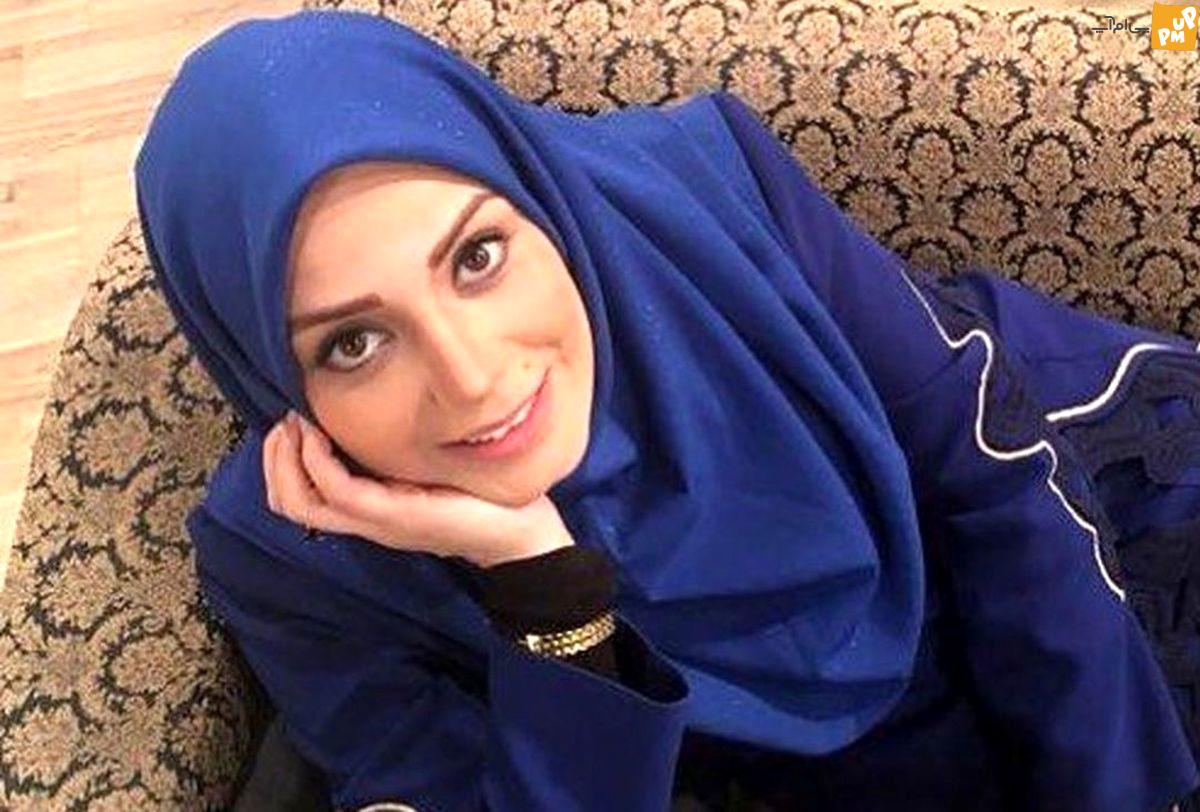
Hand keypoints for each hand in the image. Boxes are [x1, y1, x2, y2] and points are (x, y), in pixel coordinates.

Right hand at [262, 410, 574, 568]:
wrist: (517, 534)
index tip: (287, 421)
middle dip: (272, 459)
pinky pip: (339, 493)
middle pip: (287, 503)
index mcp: (369, 510)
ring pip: (301, 502)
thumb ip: (400, 449)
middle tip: (283, 421)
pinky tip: (320, 435)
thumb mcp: (428, 466)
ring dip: (286, 459)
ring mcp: (376, 521)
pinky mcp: (394, 516)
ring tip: (296, 424)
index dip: (277, 462)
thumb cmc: (478, 495)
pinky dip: (319, 462)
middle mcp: (364, 520)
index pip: (297, 499)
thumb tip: (381, 407)